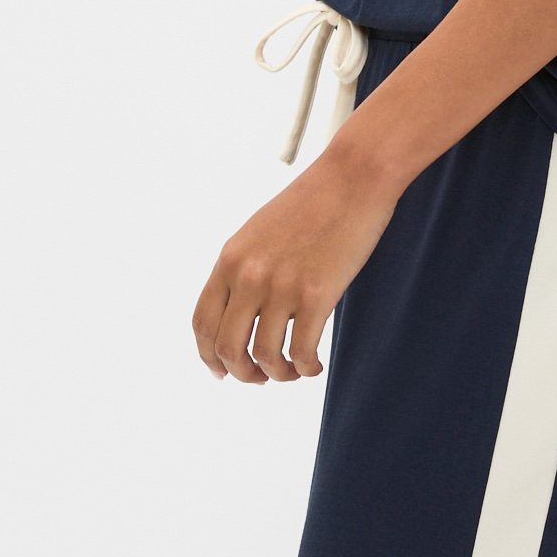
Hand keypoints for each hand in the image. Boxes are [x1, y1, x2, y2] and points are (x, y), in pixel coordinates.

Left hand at [192, 142, 398, 383]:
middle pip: (227, 347)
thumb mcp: (260, 232)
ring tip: (293, 372)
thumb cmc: (313, 203)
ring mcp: (281, 286)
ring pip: (265, 355)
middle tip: (261, 379)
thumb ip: (244, 268)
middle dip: (242, 373)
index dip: (208, 357)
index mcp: (229, 259)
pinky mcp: (317, 294)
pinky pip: (302, 350)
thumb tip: (241, 311)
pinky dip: (305, 368)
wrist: (353, 177)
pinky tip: (314, 366)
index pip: (202, 323)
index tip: (222, 372)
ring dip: (278, 374)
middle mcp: (248, 275)